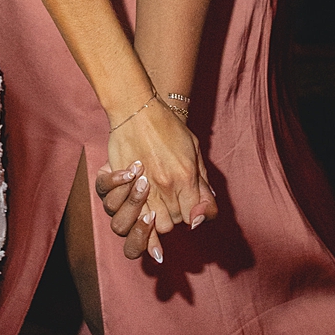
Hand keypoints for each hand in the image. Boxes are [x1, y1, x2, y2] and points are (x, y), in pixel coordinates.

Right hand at [101, 99, 215, 261]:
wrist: (138, 111)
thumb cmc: (168, 127)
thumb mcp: (194, 149)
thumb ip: (202, 179)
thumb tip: (207, 203)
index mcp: (186, 177)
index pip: (194, 215)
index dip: (193, 215)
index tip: (189, 208)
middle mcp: (167, 185)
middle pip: (175, 222)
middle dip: (175, 216)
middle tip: (172, 202)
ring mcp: (145, 187)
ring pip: (156, 223)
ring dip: (158, 218)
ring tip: (158, 206)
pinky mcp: (127, 185)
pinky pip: (134, 214)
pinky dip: (140, 217)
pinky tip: (143, 209)